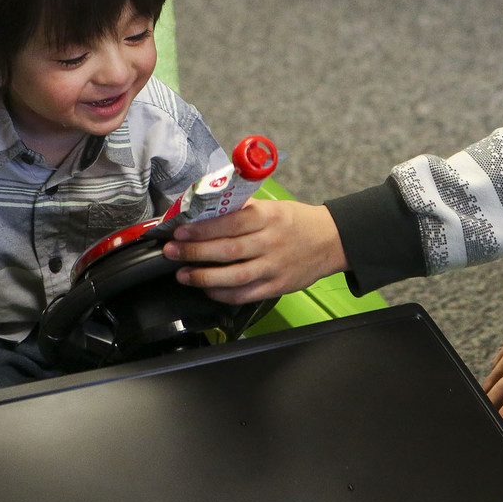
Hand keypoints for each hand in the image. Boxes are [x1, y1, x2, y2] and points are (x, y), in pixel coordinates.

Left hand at [163, 199, 347, 303]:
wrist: (330, 241)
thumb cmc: (296, 221)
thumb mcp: (272, 207)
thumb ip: (243, 210)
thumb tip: (207, 211)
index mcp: (268, 217)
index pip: (230, 222)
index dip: (202, 228)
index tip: (180, 231)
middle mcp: (270, 242)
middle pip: (227, 249)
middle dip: (194, 252)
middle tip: (171, 252)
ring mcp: (274, 267)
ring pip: (235, 276)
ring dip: (204, 277)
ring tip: (183, 275)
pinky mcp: (277, 286)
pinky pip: (246, 295)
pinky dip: (224, 294)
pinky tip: (207, 289)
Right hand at [482, 248, 502, 434]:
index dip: (501, 430)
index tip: (495, 444)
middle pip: (493, 399)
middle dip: (487, 417)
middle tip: (483, 434)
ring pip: (490, 382)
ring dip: (486, 398)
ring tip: (482, 413)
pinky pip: (495, 366)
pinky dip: (491, 378)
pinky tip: (493, 383)